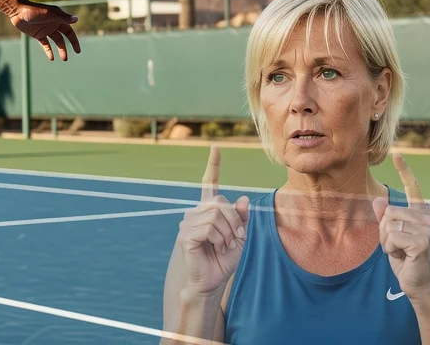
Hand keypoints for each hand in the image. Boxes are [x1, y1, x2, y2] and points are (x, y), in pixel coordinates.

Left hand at [8, 0, 81, 60]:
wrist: (18, 12)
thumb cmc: (34, 11)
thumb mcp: (49, 14)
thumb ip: (62, 17)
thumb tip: (76, 19)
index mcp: (58, 18)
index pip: (69, 31)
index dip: (74, 40)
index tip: (77, 50)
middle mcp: (53, 24)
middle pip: (64, 37)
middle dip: (69, 46)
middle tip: (73, 55)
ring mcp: (46, 30)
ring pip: (56, 41)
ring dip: (60, 50)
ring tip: (64, 59)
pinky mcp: (38, 34)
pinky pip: (46, 44)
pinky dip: (49, 51)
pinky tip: (51, 58)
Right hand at [177, 146, 250, 296]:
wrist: (211, 281)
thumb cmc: (223, 259)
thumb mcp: (239, 238)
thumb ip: (241, 219)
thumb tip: (244, 199)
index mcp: (208, 211)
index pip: (209, 184)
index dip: (213, 165)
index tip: (216, 147)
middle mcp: (196, 213)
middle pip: (220, 203)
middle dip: (235, 222)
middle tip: (237, 239)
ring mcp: (188, 223)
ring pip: (216, 216)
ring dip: (228, 234)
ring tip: (225, 246)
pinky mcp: (186, 235)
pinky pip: (209, 228)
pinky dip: (220, 239)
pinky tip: (217, 247)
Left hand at [373, 153, 429, 302]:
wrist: (419, 284)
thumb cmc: (405, 260)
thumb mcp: (391, 236)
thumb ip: (385, 218)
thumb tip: (379, 199)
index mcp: (421, 214)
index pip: (414, 188)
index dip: (405, 170)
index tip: (397, 154)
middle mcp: (427, 218)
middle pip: (388, 212)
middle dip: (384, 232)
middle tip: (397, 247)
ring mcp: (427, 229)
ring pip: (388, 224)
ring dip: (387, 241)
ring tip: (400, 252)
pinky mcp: (422, 241)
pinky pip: (392, 237)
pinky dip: (391, 249)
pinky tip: (403, 257)